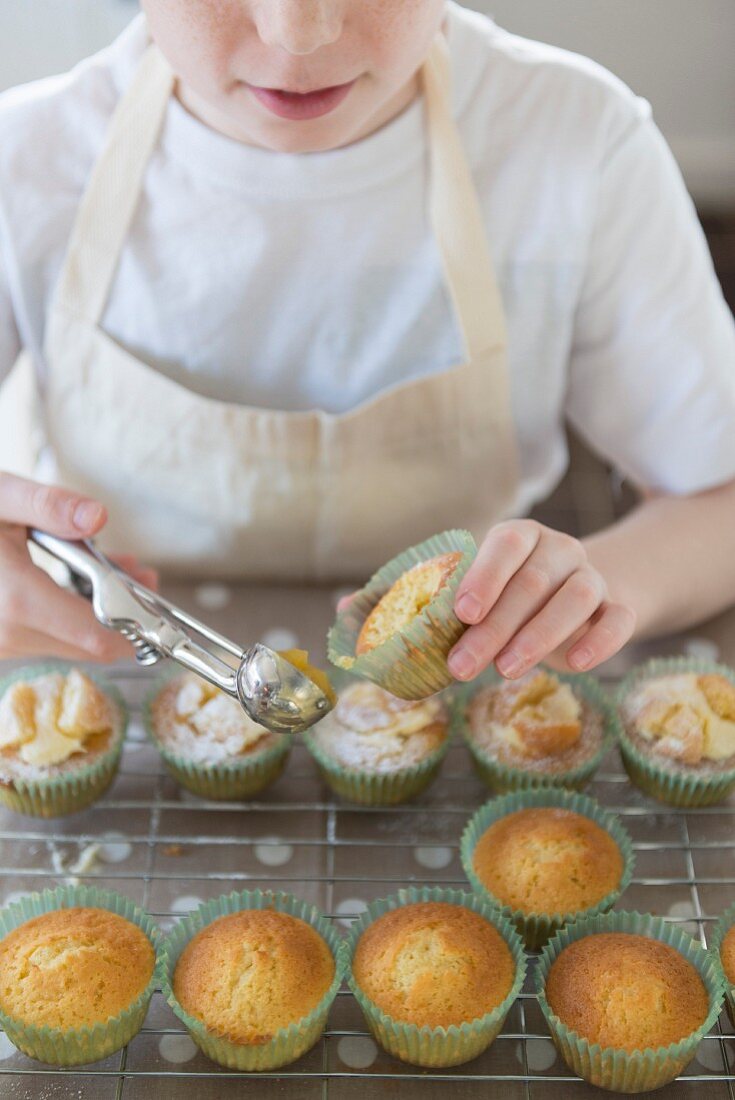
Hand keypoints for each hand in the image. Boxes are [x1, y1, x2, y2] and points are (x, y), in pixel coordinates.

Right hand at [0, 472, 157, 661]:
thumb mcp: (1, 498)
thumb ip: (50, 506)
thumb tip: (97, 516)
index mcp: (15, 600)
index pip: (97, 637)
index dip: (137, 629)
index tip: (158, 606)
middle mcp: (8, 633)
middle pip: (91, 644)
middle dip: (124, 613)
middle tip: (144, 575)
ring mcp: (2, 644)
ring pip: (70, 641)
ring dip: (97, 612)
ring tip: (115, 569)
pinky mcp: (0, 644)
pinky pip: (48, 638)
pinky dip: (70, 616)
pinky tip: (77, 584)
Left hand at [448, 520, 635, 680]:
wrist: (569, 602)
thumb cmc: (511, 599)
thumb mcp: (486, 595)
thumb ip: (464, 607)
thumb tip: (425, 639)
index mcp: (523, 536)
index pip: (508, 545)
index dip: (485, 578)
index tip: (462, 614)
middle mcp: (561, 550)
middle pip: (533, 582)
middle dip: (494, 627)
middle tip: (464, 664)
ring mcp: (592, 577)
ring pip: (576, 599)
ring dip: (538, 636)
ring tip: (505, 669)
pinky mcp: (616, 608)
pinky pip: (619, 620)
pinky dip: (600, 642)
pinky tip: (575, 664)